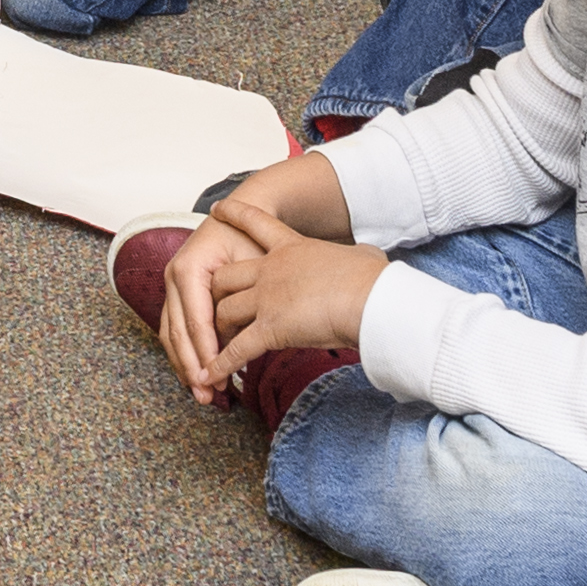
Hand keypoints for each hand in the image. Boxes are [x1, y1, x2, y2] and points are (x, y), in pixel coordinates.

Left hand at [188, 203, 392, 391]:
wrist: (371, 299)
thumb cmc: (374, 279)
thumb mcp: (364, 255)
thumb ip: (357, 254)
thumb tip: (369, 258)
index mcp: (292, 247)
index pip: (256, 223)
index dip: (235, 215)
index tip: (217, 210)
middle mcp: (271, 270)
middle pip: (224, 276)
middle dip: (215, 295)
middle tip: (214, 310)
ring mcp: (267, 298)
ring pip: (224, 312)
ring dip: (217, 332)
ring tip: (214, 347)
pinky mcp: (270, 329)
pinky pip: (237, 350)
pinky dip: (222, 364)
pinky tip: (212, 375)